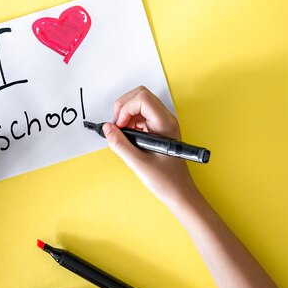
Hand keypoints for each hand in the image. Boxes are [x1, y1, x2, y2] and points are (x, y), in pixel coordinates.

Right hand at [103, 86, 198, 208]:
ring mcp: (162, 122)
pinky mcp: (157, 128)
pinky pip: (140, 115)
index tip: (119, 126)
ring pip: (139, 103)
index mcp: (165, 124)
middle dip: (123, 107)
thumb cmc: (166, 181)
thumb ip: (120, 144)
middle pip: (140, 95)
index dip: (126, 108)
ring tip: (122, 134)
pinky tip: (128, 137)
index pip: (143, 98)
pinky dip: (129, 121)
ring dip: (125, 114)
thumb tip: (107, 128)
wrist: (179, 193)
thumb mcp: (139, 164)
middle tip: (117, 127)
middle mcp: (165, 118)